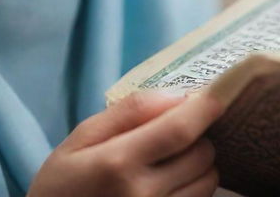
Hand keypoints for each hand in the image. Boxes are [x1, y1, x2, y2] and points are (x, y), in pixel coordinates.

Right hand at [27, 90, 223, 196]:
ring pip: (207, 182)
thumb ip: (127, 112)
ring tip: (173, 158)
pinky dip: (194, 188)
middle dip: (200, 134)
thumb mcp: (81, 138)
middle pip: (201, 155)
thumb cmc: (61, 185)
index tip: (218, 93)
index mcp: (119, 163)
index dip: (205, 109)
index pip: (179, 130)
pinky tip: (171, 183)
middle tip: (180, 128)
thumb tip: (175, 95)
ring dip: (200, 163)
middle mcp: (145, 196)